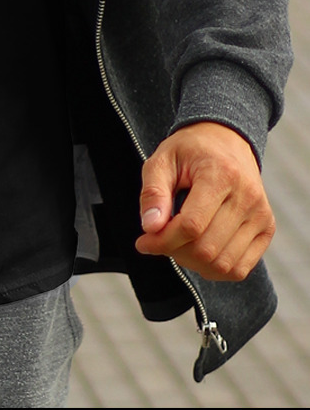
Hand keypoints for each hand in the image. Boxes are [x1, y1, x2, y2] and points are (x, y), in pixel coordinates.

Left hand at [135, 121, 274, 280]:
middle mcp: (247, 197)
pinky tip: (196, 250)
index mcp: (221, 174)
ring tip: (177, 242)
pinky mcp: (267, 228)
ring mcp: (261, 215)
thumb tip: (150, 227)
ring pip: (223, 264)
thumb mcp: (162, 160)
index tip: (143, 241)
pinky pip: (240, 268)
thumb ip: (153, 192)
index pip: (191, 225)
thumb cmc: (189, 150)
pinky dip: (214, 269)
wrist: (225, 139)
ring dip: (192, 262)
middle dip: (174, 251)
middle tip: (158, 239)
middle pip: (206, 248)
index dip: (163, 240)